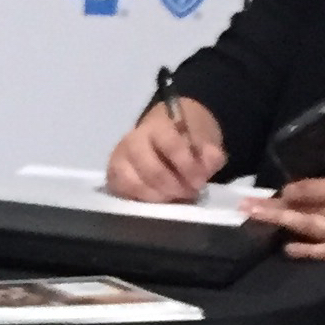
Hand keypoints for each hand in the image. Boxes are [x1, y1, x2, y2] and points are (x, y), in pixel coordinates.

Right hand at [105, 96, 224, 200]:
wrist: (168, 129)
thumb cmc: (187, 134)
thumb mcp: (205, 136)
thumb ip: (210, 151)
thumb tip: (208, 165)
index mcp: (157, 125)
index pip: (170, 145)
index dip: (187, 166)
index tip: (201, 181)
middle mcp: (132, 140)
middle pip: (150, 169)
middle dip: (173, 186)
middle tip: (189, 193)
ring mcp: (120, 158)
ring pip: (133, 184)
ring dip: (158, 196)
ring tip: (175, 197)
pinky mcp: (114, 175)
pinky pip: (123, 193)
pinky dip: (142, 200)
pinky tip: (159, 199)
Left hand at [242, 104, 324, 267]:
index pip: (315, 187)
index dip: (292, 189)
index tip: (274, 189)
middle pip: (305, 208)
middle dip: (274, 206)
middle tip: (244, 206)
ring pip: (310, 229)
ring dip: (281, 224)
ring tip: (253, 221)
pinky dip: (306, 252)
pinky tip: (286, 249)